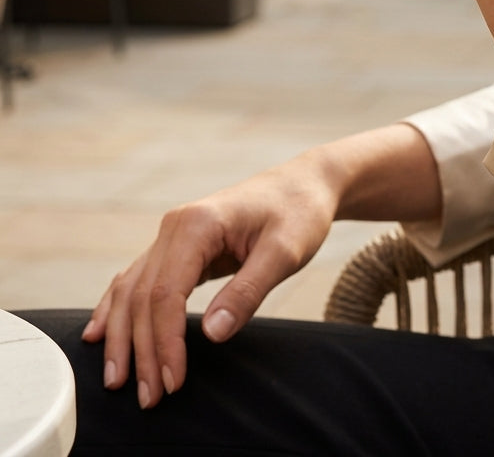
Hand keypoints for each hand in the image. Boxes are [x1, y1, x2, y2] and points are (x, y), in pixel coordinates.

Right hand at [82, 148, 340, 408]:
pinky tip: (100, 334)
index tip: (173, 380)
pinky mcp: (179, 244)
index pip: (166, 293)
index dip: (165, 341)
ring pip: (133, 289)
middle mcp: (176, 226)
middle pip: (143, 296)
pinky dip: (118, 308)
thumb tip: (212, 334)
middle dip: (142, 349)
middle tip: (148, 397)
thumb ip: (249, 291)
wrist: (305, 183)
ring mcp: (174, 233)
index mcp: (199, 224)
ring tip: (119, 380)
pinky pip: (140, 279)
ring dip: (123, 335)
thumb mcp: (286, 251)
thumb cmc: (299, 212)